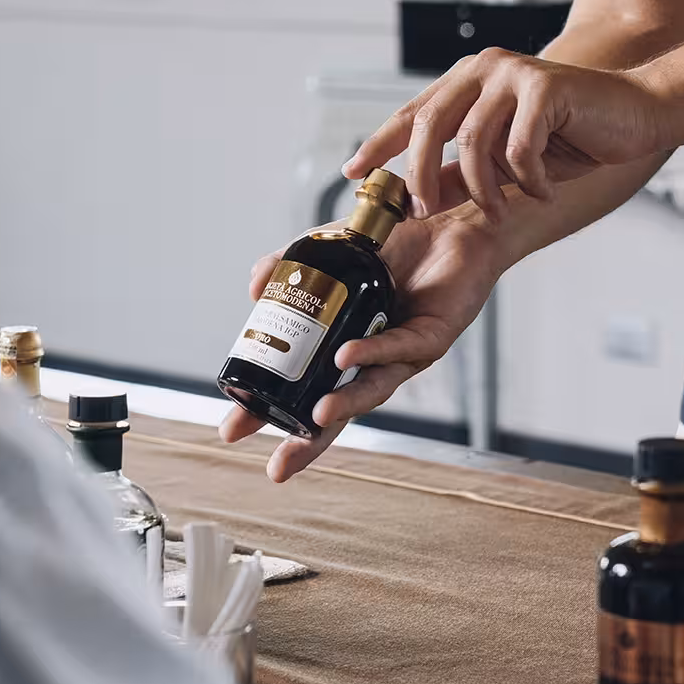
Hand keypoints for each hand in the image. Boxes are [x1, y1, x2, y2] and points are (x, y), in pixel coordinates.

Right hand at [220, 207, 504, 481]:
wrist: (450, 220)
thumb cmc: (396, 242)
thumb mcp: (331, 249)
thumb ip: (290, 264)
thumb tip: (253, 291)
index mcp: (347, 345)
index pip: (304, 390)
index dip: (272, 414)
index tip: (233, 432)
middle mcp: (374, 359)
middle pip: (337, 411)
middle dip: (306, 440)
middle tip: (277, 464)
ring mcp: (404, 352)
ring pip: (372, 389)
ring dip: (344, 404)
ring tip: (316, 416)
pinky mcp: (433, 335)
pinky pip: (399, 347)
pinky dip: (372, 352)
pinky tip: (347, 355)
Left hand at [343, 48, 666, 217]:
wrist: (635, 113)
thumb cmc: (569, 135)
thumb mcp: (504, 160)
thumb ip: (460, 172)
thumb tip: (417, 198)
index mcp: (466, 81)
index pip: (411, 113)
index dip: (378, 143)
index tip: (351, 174)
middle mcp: (483, 69)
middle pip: (430, 125)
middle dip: (421, 176)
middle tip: (424, 214)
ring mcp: (513, 73)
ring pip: (473, 141)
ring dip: (484, 188)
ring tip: (503, 210)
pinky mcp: (545, 85)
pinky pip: (519, 147)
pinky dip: (528, 179)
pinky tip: (544, 189)